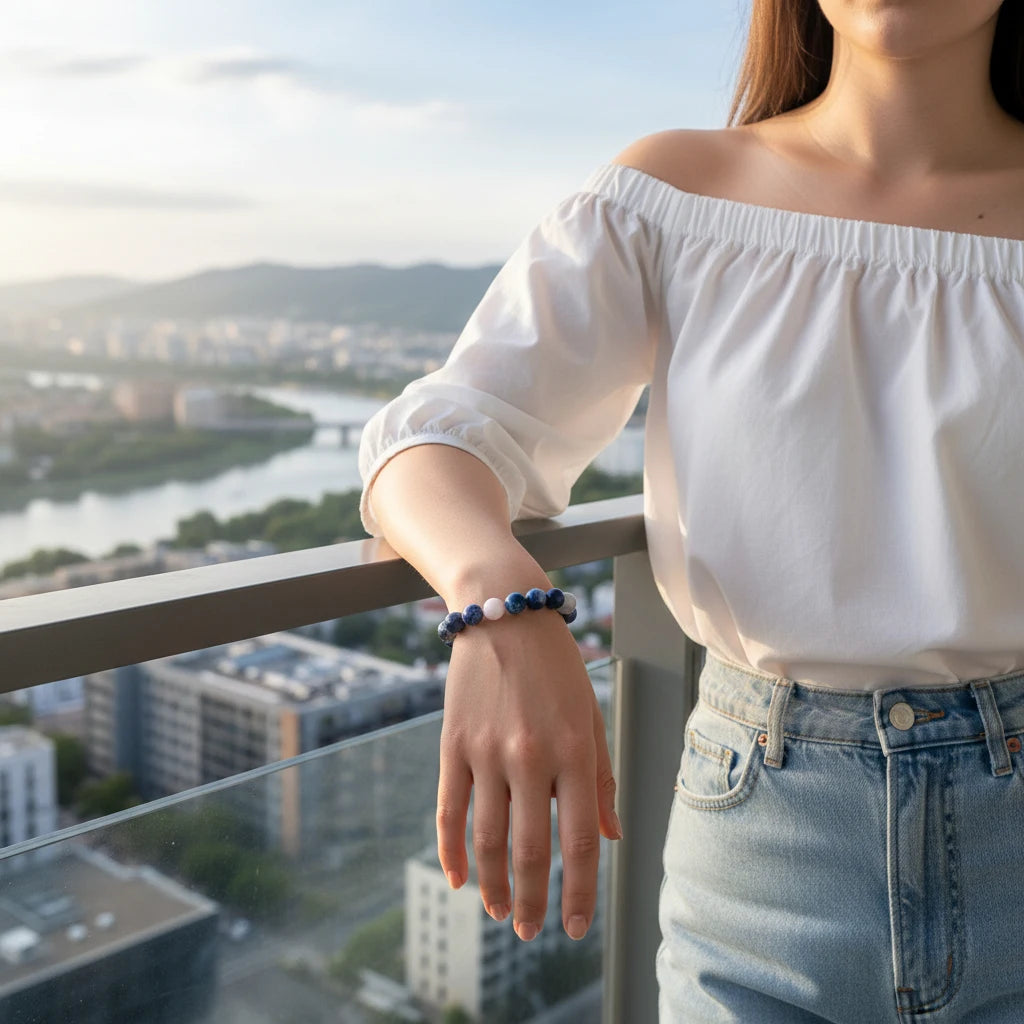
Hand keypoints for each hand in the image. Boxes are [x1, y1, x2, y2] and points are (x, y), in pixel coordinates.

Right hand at [435, 610, 621, 941]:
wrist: (503, 612)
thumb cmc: (557, 667)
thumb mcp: (590, 715)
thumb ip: (599, 779)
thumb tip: (610, 837)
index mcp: (574, 751)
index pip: (578, 841)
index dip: (577, 892)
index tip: (574, 927)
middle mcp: (530, 756)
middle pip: (528, 849)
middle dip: (531, 901)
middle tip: (531, 932)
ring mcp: (485, 751)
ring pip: (486, 838)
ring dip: (491, 884)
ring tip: (498, 913)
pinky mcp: (452, 743)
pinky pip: (448, 808)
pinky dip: (449, 849)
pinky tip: (456, 878)